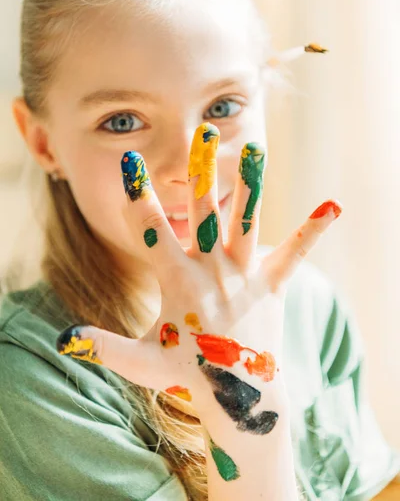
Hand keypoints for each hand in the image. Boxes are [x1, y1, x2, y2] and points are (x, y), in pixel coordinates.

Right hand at [56, 122, 341, 424]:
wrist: (239, 396)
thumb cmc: (185, 374)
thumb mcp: (139, 361)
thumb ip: (103, 346)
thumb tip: (64, 339)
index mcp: (178, 283)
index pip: (152, 232)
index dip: (139, 196)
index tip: (131, 161)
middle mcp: (212, 272)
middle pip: (204, 213)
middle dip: (200, 172)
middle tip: (202, 133)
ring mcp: (245, 277)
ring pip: (246, 222)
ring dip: (250, 186)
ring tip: (255, 149)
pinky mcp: (272, 285)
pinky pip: (293, 254)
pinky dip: (312, 231)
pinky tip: (333, 205)